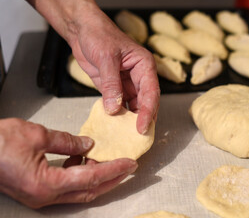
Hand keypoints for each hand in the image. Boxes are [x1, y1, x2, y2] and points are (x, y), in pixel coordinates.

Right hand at [0, 118, 137, 207]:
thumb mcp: (37, 135)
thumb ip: (67, 141)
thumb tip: (87, 144)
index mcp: (46, 184)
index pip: (91, 178)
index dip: (113, 169)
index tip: (130, 163)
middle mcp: (44, 196)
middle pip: (89, 191)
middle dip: (112, 179)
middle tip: (128, 167)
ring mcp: (39, 195)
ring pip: (78, 191)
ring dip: (96, 177)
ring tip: (109, 160)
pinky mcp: (36, 190)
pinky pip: (65, 186)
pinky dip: (79, 174)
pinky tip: (84, 158)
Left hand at [69, 7, 159, 133]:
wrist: (82, 30)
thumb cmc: (98, 35)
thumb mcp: (106, 58)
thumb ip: (111, 84)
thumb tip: (114, 109)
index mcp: (144, 65)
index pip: (151, 92)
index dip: (148, 111)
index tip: (142, 127)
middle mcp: (139, 76)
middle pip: (146, 102)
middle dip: (143, 119)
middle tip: (139, 137)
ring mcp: (127, 83)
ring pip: (134, 105)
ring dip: (130, 119)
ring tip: (127, 136)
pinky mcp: (114, 88)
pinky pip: (119, 104)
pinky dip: (117, 115)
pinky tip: (114, 126)